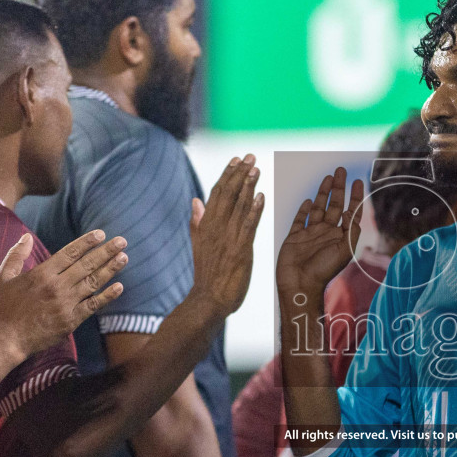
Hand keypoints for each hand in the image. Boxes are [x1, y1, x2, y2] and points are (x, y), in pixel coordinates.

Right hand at [0, 229, 126, 360]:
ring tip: (124, 257)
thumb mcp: (2, 277)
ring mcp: (66, 304)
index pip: (70, 253)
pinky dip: (107, 296)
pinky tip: (119, 286)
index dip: (87, 242)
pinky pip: (93, 305)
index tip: (101, 234)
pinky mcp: (71, 320)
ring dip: (110, 269)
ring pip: (93, 282)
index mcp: (41, 274)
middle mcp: (56, 286)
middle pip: (86, 265)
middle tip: (122, 241)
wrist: (7, 340)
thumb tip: (26, 236)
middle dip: (106, 251)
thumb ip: (15, 255)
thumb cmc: (3, 308)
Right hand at [189, 155, 265, 315]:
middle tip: (250, 156)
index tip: (236, 159)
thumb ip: (198, 222)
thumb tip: (195, 200)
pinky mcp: (239, 251)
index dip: (227, 175)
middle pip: (227, 195)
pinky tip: (261, 196)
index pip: (216, 194)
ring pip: (237, 207)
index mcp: (206, 226)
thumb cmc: (208, 276)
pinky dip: (254, 211)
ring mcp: (227, 239)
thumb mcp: (199, 245)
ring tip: (256, 168)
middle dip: (239, 174)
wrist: (208, 301)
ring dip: (247, 186)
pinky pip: (248, 227)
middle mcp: (215, 229)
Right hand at [276, 168, 364, 304]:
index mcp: (339, 236)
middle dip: (338, 188)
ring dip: (323, 193)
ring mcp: (310, 234)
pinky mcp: (294, 237)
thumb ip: (350, 230)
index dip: (355, 196)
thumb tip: (348, 210)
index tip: (358, 181)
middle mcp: (326, 232)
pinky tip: (309, 200)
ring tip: (328, 177)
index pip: (350, 211)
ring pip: (318, 208)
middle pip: (334, 205)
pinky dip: (304, 209)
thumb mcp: (344, 250)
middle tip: (340, 170)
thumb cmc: (324, 270)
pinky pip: (300, 220)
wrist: (300, 284)